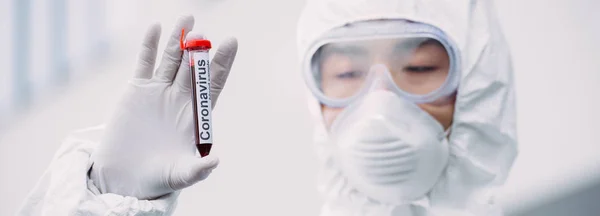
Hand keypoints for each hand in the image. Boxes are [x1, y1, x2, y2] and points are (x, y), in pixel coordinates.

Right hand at [89, 15, 237, 199]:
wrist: (126, 176)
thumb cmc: (159, 177)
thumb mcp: (180, 175)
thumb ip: (197, 170)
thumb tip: (216, 161)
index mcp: (196, 114)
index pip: (213, 83)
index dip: (222, 63)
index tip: (232, 42)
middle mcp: (180, 98)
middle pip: (194, 67)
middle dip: (200, 48)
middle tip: (204, 33)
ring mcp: (158, 91)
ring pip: (171, 59)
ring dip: (179, 39)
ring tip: (188, 18)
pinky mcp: (137, 90)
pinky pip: (145, 62)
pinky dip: (149, 45)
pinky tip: (155, 28)